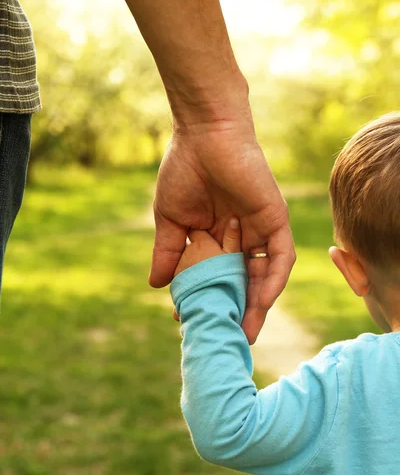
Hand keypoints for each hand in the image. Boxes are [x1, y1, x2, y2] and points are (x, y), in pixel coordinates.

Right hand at [149, 119, 295, 343]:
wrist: (204, 133)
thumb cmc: (185, 170)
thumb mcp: (171, 220)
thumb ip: (169, 252)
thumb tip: (156, 284)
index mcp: (217, 237)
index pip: (217, 278)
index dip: (208, 301)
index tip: (194, 323)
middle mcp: (241, 237)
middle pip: (243, 282)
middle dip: (238, 311)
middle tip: (230, 341)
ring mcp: (259, 229)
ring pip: (264, 275)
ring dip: (257, 305)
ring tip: (246, 333)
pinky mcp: (275, 218)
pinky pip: (280, 256)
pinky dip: (272, 280)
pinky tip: (261, 302)